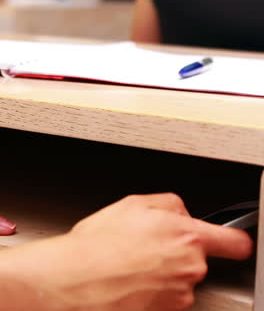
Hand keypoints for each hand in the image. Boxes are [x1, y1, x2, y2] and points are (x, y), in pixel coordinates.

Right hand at [0, 194, 252, 310]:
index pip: (234, 242)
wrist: (74, 281)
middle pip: (198, 258)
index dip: (236, 240)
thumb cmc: (99, 245)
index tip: (236, 241)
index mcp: (186, 235)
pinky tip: (131, 278)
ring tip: (134, 263)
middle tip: (150, 245)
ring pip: (180, 278)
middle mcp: (189, 268)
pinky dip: (154, 289)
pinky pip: (166, 296)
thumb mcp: (134, 204)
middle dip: (180, 250)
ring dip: (164, 271)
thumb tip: (182, 211)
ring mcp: (178, 295)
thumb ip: (169, 203)